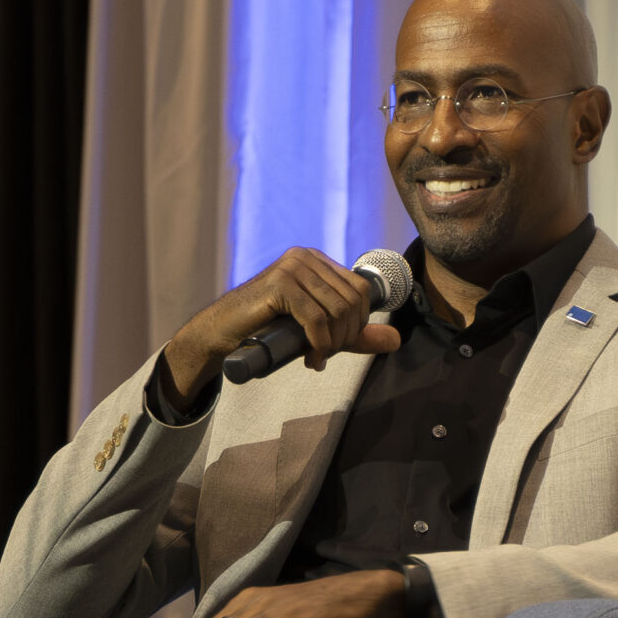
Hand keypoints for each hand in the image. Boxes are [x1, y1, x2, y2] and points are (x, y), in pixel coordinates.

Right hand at [162, 247, 403, 403]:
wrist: (222, 334)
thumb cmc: (268, 330)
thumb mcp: (318, 331)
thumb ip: (355, 334)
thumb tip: (396, 341)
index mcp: (317, 260)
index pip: (362, 289)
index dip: (359, 323)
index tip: (339, 344)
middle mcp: (305, 257)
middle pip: (352, 301)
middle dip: (346, 336)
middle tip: (326, 355)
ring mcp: (292, 267)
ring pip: (337, 311)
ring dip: (332, 344)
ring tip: (317, 358)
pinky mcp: (279, 284)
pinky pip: (316, 318)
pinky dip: (319, 344)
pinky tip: (311, 359)